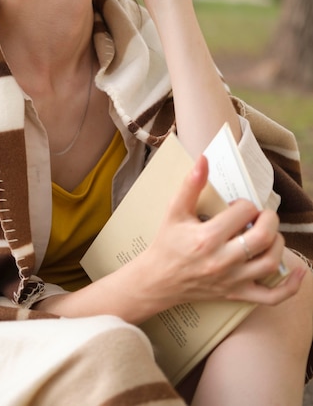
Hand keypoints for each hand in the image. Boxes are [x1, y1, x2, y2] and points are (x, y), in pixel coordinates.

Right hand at [135, 156, 304, 315]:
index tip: (236, 206)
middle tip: (261, 215)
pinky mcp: (237, 295)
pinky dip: (291, 286)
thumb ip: (191, 184)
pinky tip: (299, 271)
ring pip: (271, 262)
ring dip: (277, 243)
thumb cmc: (167, 243)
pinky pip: (272, 297)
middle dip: (269, 219)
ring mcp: (232, 281)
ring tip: (268, 234)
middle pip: (263, 237)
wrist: (157, 280)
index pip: (243, 212)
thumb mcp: (175, 211)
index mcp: (207, 238)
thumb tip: (203, 159)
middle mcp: (222, 261)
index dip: (244, 204)